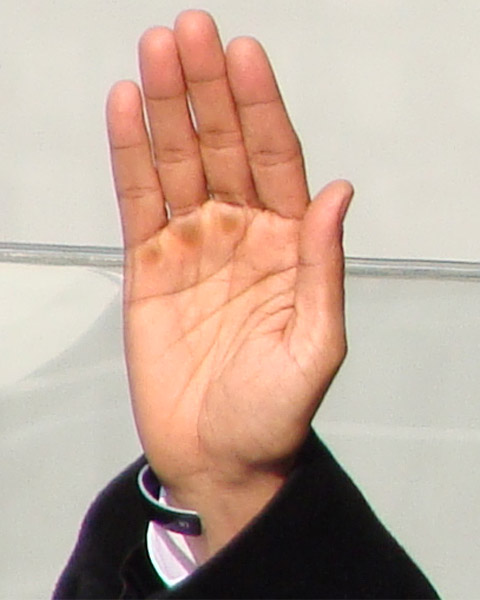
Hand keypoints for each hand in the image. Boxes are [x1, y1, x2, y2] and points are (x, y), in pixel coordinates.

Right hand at [106, 10, 352, 559]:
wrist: (220, 457)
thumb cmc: (273, 412)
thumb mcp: (316, 345)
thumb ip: (324, 267)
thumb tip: (338, 193)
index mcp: (288, 247)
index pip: (276, 160)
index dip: (260, 108)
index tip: (244, 55)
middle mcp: (242, 235)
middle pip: (224, 148)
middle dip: (209, 90)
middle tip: (191, 31)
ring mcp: (194, 247)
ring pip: (178, 164)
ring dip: (169, 109)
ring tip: (156, 54)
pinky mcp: (151, 269)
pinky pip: (138, 203)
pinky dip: (131, 157)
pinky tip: (129, 113)